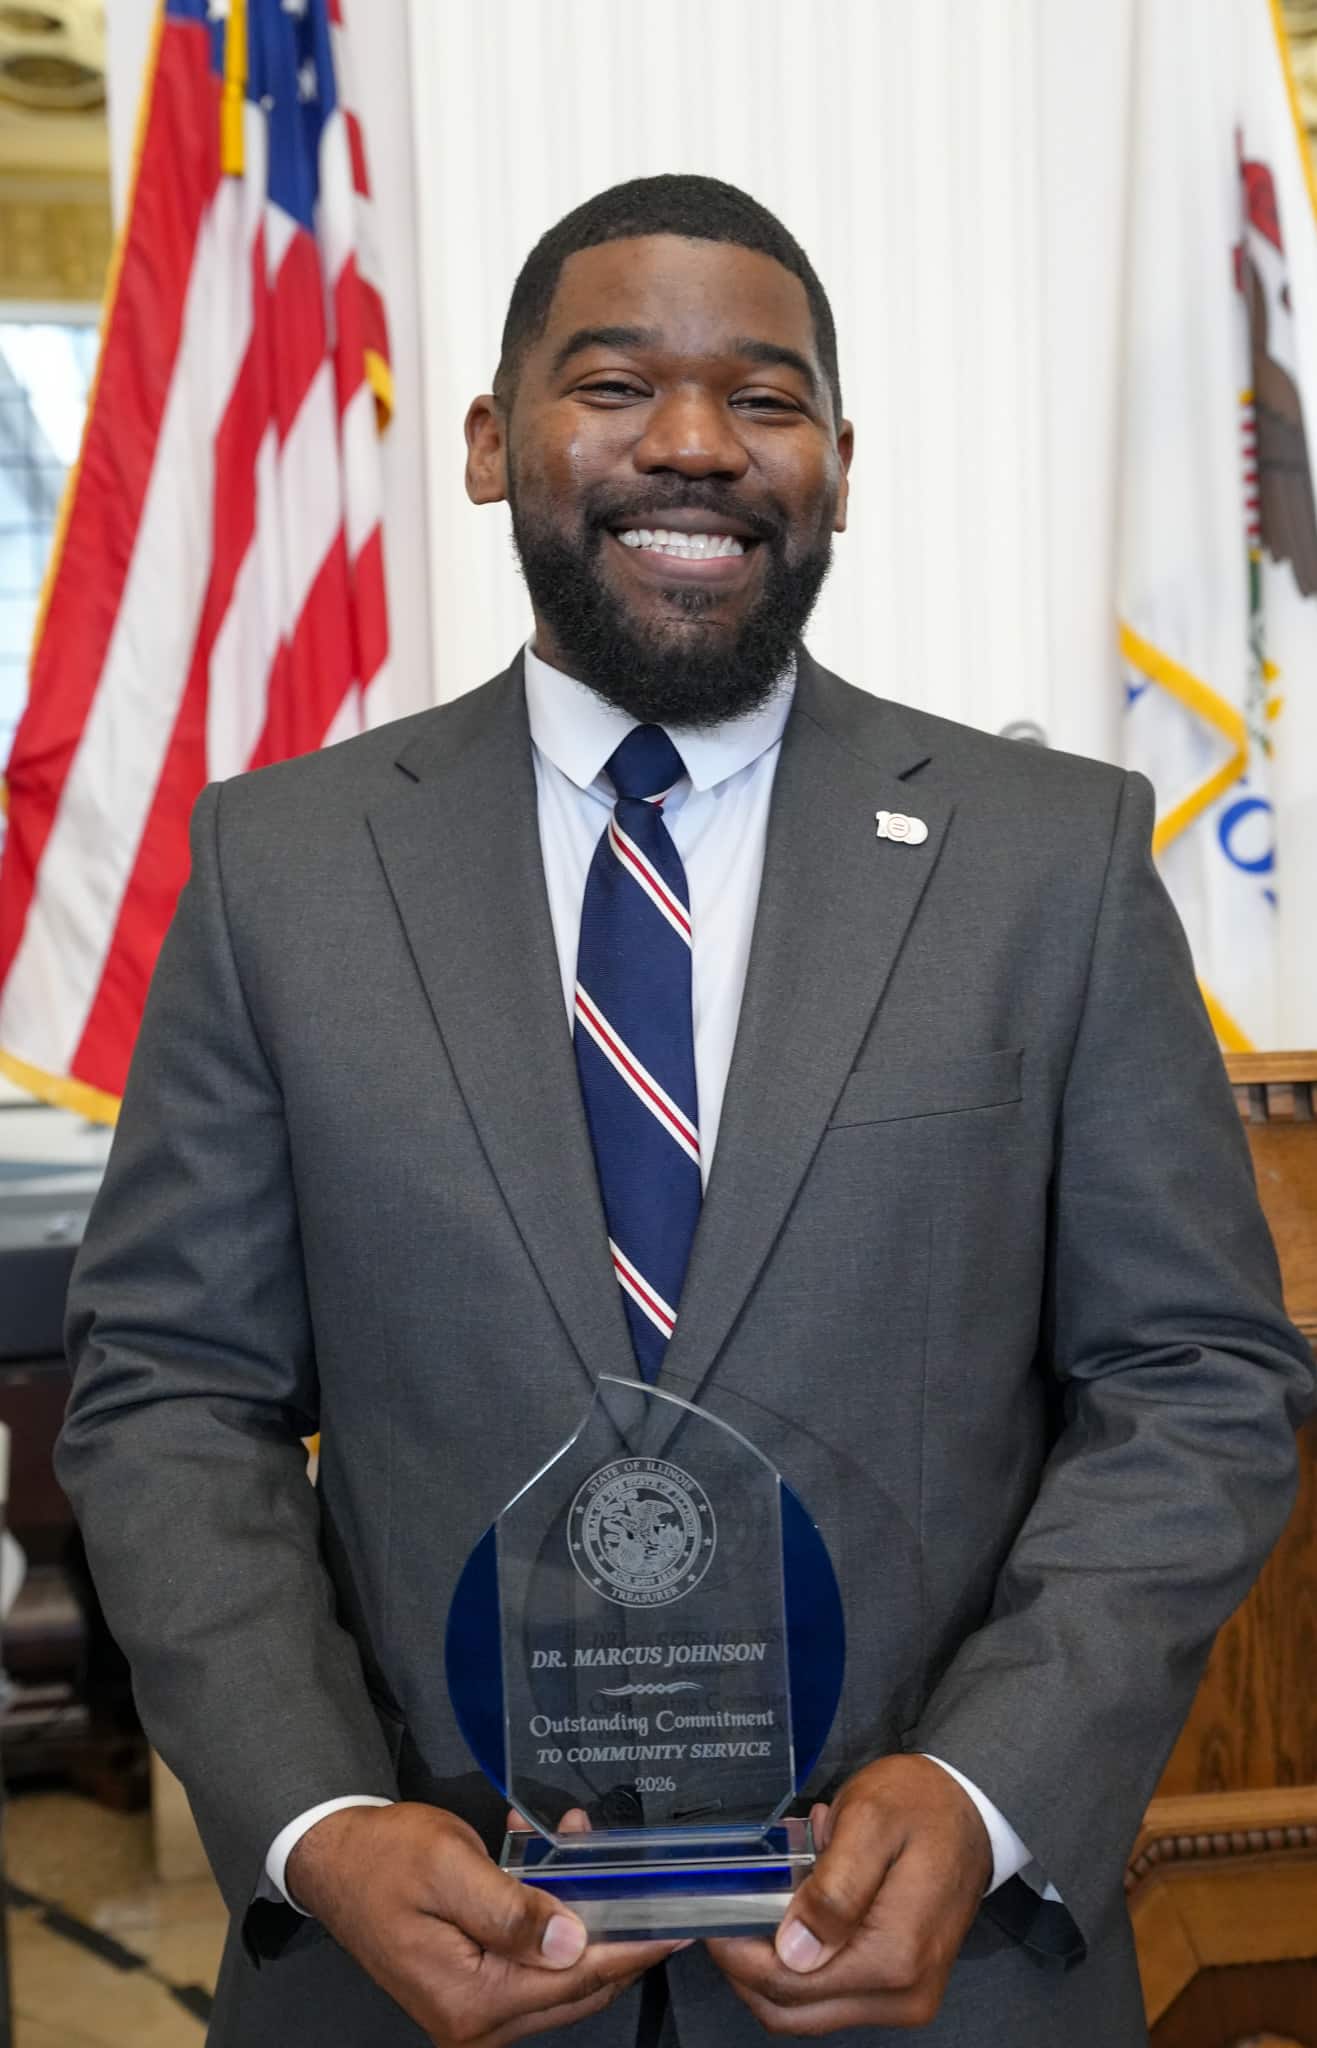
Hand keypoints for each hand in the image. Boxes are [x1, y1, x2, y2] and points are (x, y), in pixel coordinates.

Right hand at [286, 1801, 679, 2046]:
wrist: (333, 1859)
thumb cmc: (384, 1857)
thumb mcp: (451, 1868)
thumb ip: (513, 1910)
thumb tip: (573, 1944)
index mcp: (471, 2001)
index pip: (575, 1979)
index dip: (631, 1948)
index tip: (677, 1924)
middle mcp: (475, 2022)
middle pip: (576, 1989)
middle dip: (617, 1934)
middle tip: (655, 1890)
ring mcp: (473, 2011)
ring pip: (559, 1978)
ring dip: (584, 1920)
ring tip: (591, 1854)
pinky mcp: (471, 1990)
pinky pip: (532, 1964)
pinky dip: (553, 1922)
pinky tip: (553, 1869)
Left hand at [705, 1755, 991, 2034]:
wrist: (971, 1810)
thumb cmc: (919, 1804)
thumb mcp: (869, 1821)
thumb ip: (833, 1888)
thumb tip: (795, 1952)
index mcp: (894, 1955)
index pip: (789, 1984)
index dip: (739, 1956)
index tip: (715, 1916)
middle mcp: (903, 1994)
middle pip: (792, 2011)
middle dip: (748, 1970)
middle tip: (731, 1912)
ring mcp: (905, 1999)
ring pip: (807, 2013)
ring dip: (774, 1970)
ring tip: (768, 1908)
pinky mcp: (901, 1992)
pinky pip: (831, 2000)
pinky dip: (802, 1969)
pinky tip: (799, 1921)